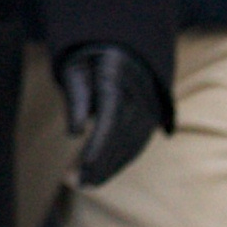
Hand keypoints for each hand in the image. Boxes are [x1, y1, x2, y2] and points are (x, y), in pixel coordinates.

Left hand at [57, 42, 165, 187]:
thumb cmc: (91, 56)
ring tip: (83, 183)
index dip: (100, 144)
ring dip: (109, 168)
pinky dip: (119, 161)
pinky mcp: (152, 119)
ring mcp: (151, 109)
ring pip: (132, 146)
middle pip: (122, 138)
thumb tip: (74, 133)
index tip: (85, 164)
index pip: (110, 119)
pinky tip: (98, 173)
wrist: (125, 44)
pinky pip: (136, 144)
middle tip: (75, 182)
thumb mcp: (75, 68)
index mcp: (119, 81)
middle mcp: (141, 98)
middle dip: (100, 164)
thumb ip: (76, 98)